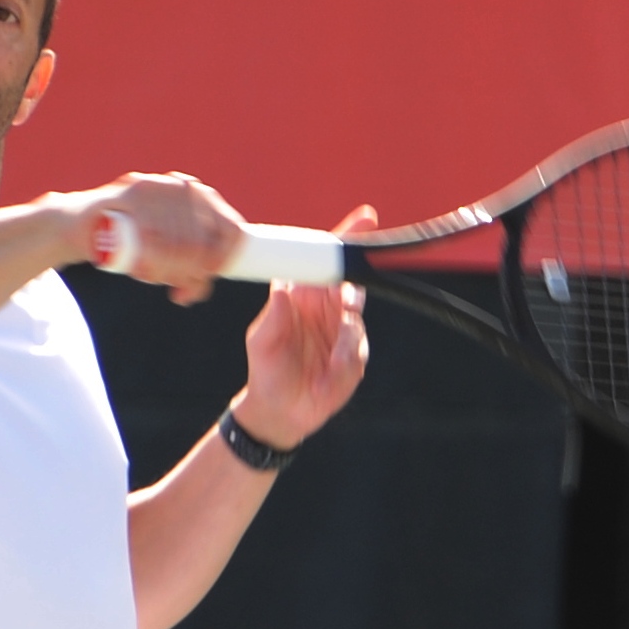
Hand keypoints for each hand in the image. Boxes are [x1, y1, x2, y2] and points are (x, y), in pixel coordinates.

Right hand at [74, 172, 246, 305]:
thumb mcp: (164, 243)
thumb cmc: (128, 238)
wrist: (80, 223)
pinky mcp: (131, 196)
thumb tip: (203, 283)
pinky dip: (150, 265)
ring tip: (153, 279)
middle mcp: (182, 187)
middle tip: (178, 290)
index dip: (224, 259)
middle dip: (191, 275)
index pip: (231, 228)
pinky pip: (153, 239)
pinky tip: (143, 272)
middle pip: (202, 243)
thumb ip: (188, 253)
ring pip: (178, 245)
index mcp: (198, 195)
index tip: (207, 277)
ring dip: (168, 273)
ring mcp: (158, 188)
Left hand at [231, 205, 376, 449]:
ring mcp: (344, 332)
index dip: (345, 237)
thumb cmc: (266, 369)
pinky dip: (343, 363)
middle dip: (353, 288)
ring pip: (355, 321)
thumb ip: (273, 317)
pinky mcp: (355, 357)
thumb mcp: (262, 341)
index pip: (324, 260)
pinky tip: (327, 377)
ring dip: (344, 338)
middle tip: (344, 304)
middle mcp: (327, 308)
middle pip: (351, 282)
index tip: (365, 217)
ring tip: (328, 362)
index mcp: (304, 294)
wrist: (279, 410)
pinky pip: (356, 352)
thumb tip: (281, 288)